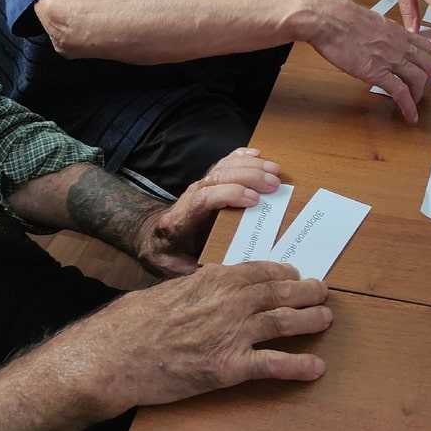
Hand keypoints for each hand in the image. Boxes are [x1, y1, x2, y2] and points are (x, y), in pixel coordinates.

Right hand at [65, 261, 330, 415]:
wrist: (116, 355)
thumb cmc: (136, 320)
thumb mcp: (173, 289)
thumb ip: (203, 285)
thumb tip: (217, 282)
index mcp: (216, 279)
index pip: (262, 270)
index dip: (284, 272)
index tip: (295, 273)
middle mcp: (231, 302)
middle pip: (280, 292)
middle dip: (306, 291)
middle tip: (322, 292)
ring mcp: (232, 334)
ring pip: (284, 322)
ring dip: (310, 320)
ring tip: (326, 319)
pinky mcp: (229, 367)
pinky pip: (272, 365)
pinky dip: (298, 366)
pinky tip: (315, 368)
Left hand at [134, 148, 283, 276]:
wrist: (154, 238)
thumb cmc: (168, 255)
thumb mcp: (176, 269)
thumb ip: (196, 270)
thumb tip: (223, 275)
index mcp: (181, 219)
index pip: (203, 198)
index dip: (229, 194)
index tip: (254, 201)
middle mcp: (189, 197)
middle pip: (217, 177)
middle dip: (248, 177)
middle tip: (274, 184)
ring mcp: (199, 186)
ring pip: (223, 167)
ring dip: (251, 166)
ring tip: (276, 171)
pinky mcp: (208, 182)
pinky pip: (224, 163)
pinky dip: (242, 157)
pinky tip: (258, 155)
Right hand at [307, 0, 430, 122]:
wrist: (327, 19)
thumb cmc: (339, 16)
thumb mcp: (367, 19)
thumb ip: (378, 30)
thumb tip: (376, 35)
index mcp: (396, 31)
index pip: (426, 46)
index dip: (430, 60)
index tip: (428, 69)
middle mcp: (398, 44)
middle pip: (429, 64)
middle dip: (429, 79)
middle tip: (423, 88)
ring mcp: (389, 59)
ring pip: (419, 79)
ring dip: (419, 94)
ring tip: (415, 103)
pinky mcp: (376, 72)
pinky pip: (400, 92)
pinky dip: (408, 106)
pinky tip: (409, 115)